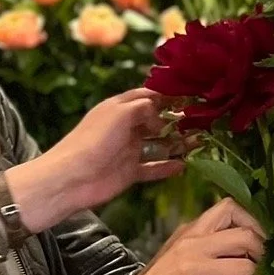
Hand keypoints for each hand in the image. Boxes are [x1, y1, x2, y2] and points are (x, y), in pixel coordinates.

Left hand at [4, 90, 192, 232]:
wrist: (71, 179)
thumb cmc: (93, 141)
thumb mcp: (120, 114)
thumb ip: (144, 107)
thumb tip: (161, 114)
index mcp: (118, 108)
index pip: (145, 96)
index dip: (166, 95)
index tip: (190, 95)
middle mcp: (124, 127)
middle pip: (155, 120)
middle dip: (176, 121)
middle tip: (202, 120)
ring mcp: (127, 150)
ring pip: (157, 144)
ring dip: (177, 144)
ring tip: (201, 142)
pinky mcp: (129, 172)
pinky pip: (152, 168)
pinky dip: (167, 167)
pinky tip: (184, 166)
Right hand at [134, 200, 273, 274]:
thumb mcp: (178, 253)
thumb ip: (203, 244)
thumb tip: (240, 242)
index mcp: (191, 232)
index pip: (229, 208)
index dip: (254, 221)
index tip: (264, 238)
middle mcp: (194, 246)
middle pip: (244, 236)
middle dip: (266, 253)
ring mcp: (196, 271)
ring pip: (246, 269)